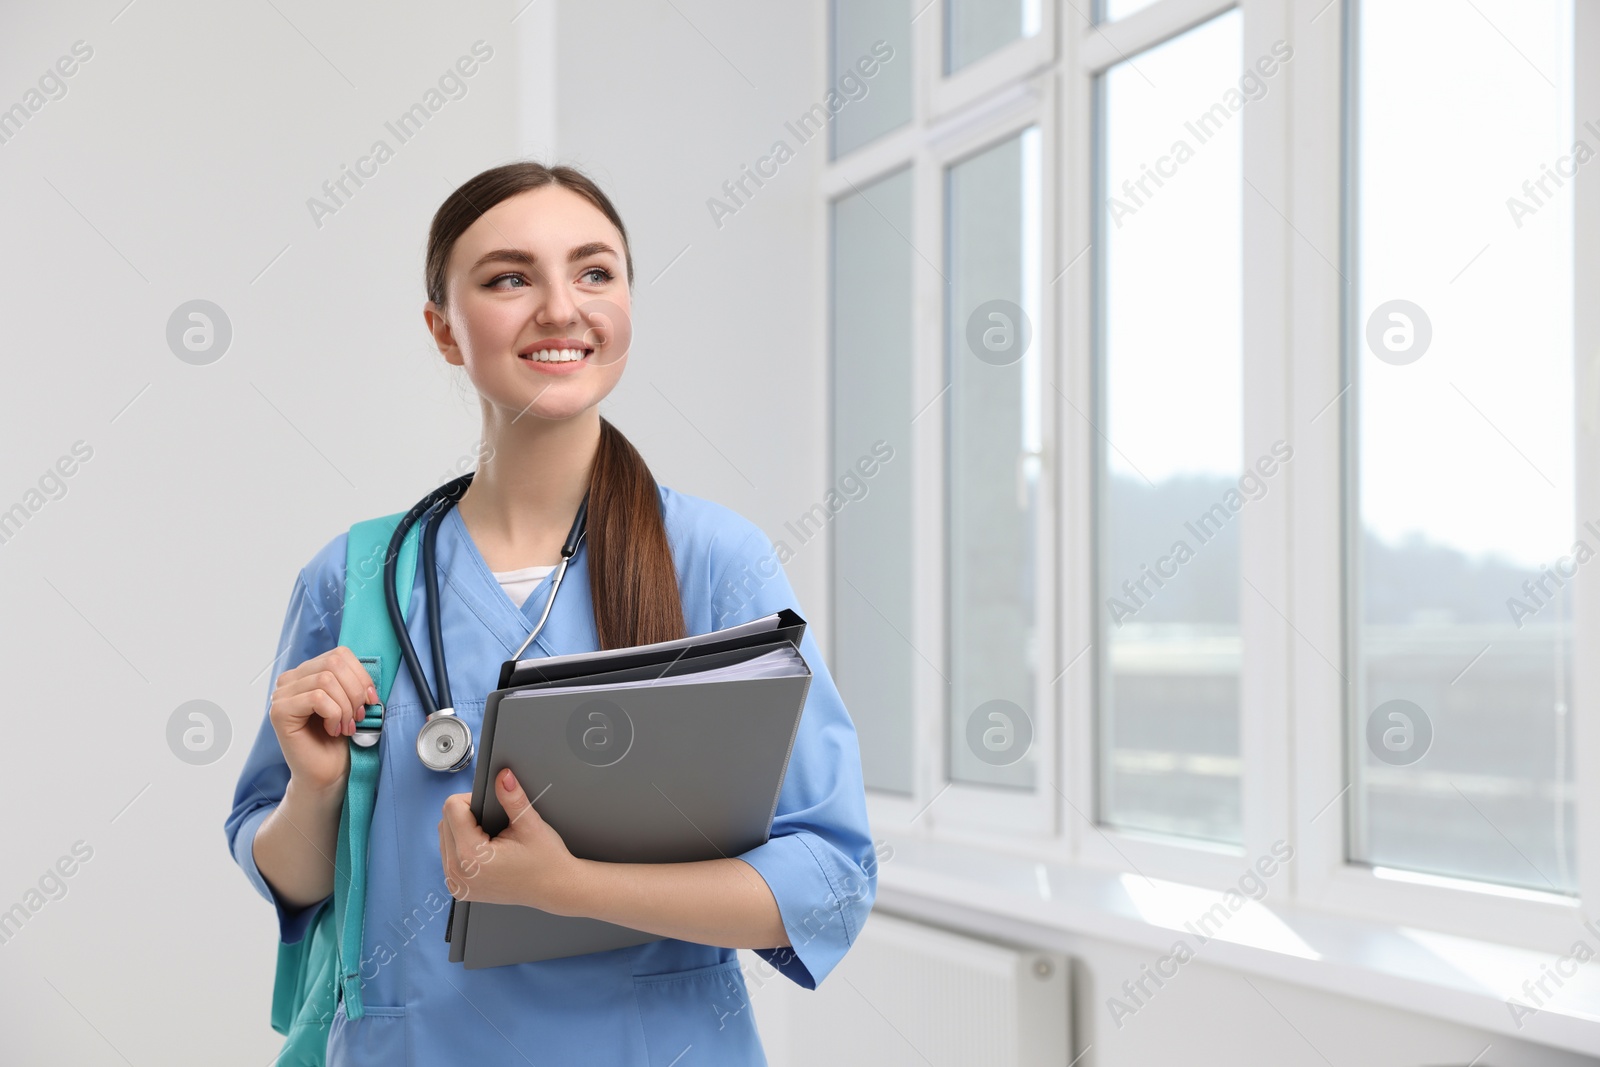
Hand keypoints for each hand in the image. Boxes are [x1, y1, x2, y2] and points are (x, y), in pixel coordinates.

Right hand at [269, 647, 377, 794]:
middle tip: (357, 716)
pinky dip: (333, 715)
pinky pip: (317, 698)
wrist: (328, 773)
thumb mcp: (352, 702)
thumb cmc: (340, 739)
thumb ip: (354, 681)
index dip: (361, 675)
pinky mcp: (279, 712)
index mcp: (307, 672)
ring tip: (345, 726)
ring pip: (325, 680)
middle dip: (355, 691)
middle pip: (333, 664)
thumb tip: (368, 675)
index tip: (370, 700)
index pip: (339, 654)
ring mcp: (281, 695)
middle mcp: (290, 680)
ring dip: (344, 707)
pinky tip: (332, 730)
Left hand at [438, 768, 584, 911]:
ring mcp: (457, 884)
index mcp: (472, 857)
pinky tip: (483, 851)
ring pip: (444, 837)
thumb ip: (513, 797)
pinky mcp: (459, 889)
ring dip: (462, 831)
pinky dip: (462, 846)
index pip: (452, 808)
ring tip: (490, 838)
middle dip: (467, 815)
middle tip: (494, 825)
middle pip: (445, 821)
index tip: (492, 808)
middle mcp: (458, 874)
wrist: (555, 889)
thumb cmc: (546, 862)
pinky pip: (448, 856)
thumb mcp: (531, 824)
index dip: (473, 800)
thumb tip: (503, 776)